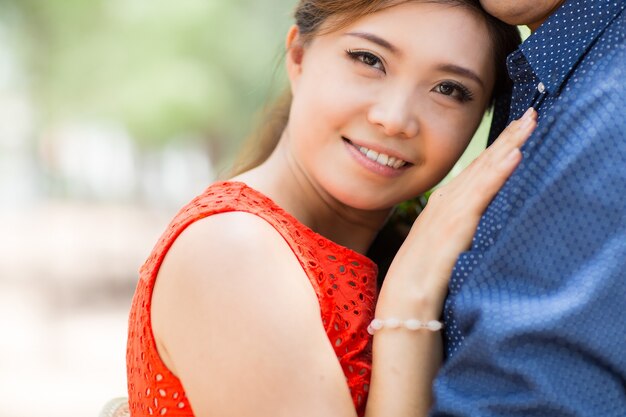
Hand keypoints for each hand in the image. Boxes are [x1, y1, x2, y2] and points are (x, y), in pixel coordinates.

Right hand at [380, 108, 536, 314]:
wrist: (406, 294)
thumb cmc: (424, 276)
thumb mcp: (445, 244)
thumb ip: (461, 228)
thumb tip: (479, 223)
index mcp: (445, 204)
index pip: (477, 169)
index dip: (499, 147)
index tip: (519, 128)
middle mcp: (447, 199)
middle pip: (484, 162)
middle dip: (509, 136)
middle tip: (532, 113)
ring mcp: (451, 208)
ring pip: (486, 170)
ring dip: (509, 144)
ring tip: (530, 123)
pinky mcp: (457, 221)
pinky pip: (483, 192)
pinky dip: (500, 172)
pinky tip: (516, 155)